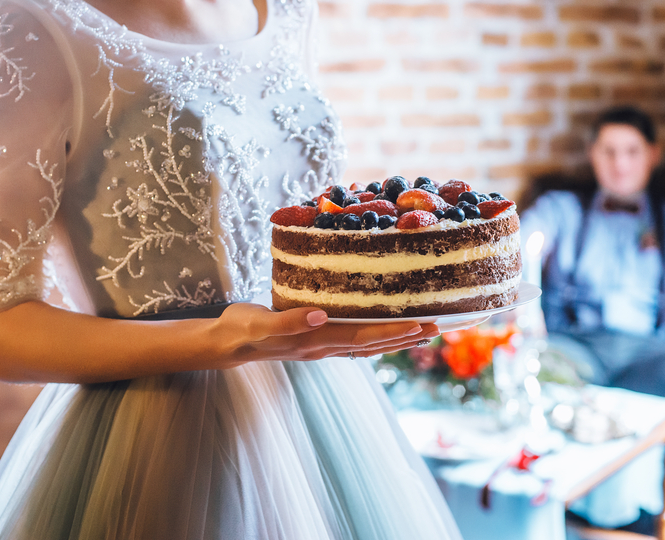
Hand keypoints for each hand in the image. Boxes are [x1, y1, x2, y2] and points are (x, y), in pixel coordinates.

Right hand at [214, 302, 440, 366]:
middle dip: (406, 336)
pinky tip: (388, 331)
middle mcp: (324, 347)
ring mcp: (322, 347)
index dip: (393, 331)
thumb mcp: (260, 323)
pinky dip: (377, 337)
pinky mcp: (317, 341)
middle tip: (438, 326)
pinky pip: (355, 342)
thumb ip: (288, 321)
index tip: (420, 324)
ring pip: (368, 346)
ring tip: (424, 331)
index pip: (363, 338)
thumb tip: (319, 316)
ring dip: (397, 339)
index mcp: (315, 341)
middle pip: (373, 344)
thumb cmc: (242, 328)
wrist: (227, 342)